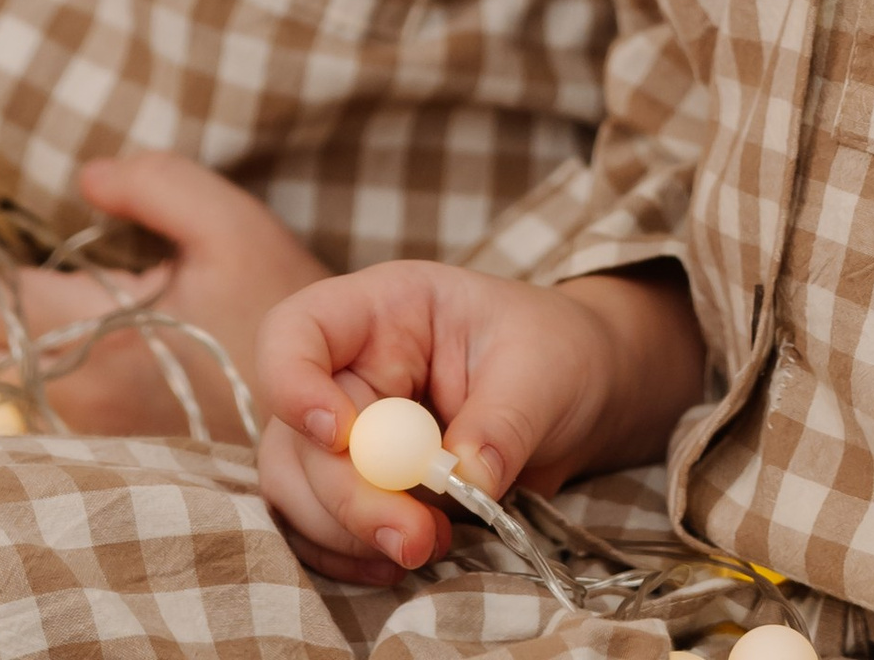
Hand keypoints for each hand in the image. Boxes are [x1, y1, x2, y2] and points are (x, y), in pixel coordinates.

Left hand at [0, 155, 327, 435]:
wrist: (317, 403)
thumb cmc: (275, 308)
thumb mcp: (228, 222)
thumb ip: (153, 182)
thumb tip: (85, 177)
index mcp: (100, 339)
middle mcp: (78, 400)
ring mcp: (87, 437)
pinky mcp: (101, 456)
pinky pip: (20, 422)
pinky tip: (15, 355)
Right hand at [255, 262, 702, 586]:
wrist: (578, 395)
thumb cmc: (555, 354)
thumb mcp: (543, 370)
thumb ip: (502, 422)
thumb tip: (463, 483)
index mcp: (385, 310)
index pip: (297, 330)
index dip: (294, 384)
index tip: (342, 437)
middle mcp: (351, 370)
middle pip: (297, 434)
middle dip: (348, 496)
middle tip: (416, 537)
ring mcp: (350, 434)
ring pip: (297, 490)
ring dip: (348, 533)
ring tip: (428, 546)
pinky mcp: (361, 488)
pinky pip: (322, 531)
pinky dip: (351, 556)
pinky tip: (403, 561)